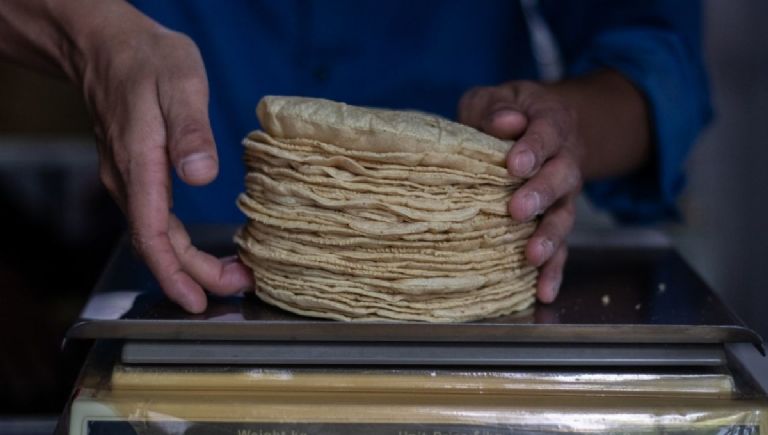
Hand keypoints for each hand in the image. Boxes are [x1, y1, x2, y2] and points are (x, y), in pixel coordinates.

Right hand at [73, 4, 250, 311]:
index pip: (153, 234)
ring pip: (157, 235)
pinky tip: (204, 247)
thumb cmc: (146, 60)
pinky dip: (181, 243)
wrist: (108, 44)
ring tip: (232, 273)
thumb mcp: (179, 85)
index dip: (176, 273)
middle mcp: (128, 180)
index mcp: (139, 164)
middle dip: (194, 276)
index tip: (199, 301)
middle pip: (157, 245)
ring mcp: (129, 178)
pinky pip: (156, 220)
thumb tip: (204, 176)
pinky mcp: (136, 173)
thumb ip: (191, 131)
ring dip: (190, 263)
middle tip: (238, 288)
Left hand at [458, 81, 583, 302]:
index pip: (546, 133)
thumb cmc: (508, 113)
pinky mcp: (556, 221)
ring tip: (533, 256)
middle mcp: (564, 161)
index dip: (533, 148)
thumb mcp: (495, 98)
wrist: (544, 124)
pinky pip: (562, 247)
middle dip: (541, 194)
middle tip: (518, 210)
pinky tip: (544, 292)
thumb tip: (506, 122)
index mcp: (550, 124)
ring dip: (550, 237)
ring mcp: (564, 195)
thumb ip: (494, 107)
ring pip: (564, 215)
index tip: (515, 163)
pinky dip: (555, 270)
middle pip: (561, 178)